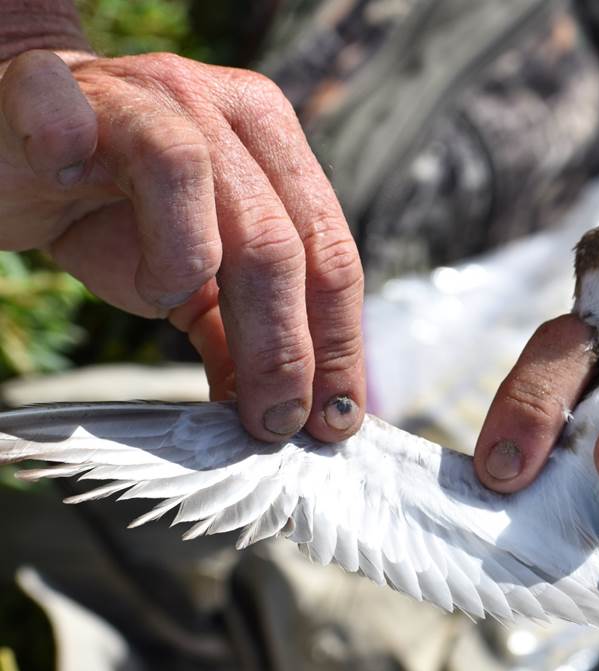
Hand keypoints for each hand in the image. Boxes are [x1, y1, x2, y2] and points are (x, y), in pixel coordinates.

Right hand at [0, 49, 364, 442]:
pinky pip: (104, 135)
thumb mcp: (190, 284)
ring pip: (213, 198)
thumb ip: (236, 338)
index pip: (332, 257)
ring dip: (205, 286)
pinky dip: (105, 183)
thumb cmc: (110, 214)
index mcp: (276, 154)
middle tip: (274, 422)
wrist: (8, 147)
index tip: (334, 418)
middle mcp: (231, 117)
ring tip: (166, 308)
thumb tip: (280, 416)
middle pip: (284, 247)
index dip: (339, 345)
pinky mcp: (69, 93)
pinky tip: (100, 224)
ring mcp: (156, 99)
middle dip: (286, 351)